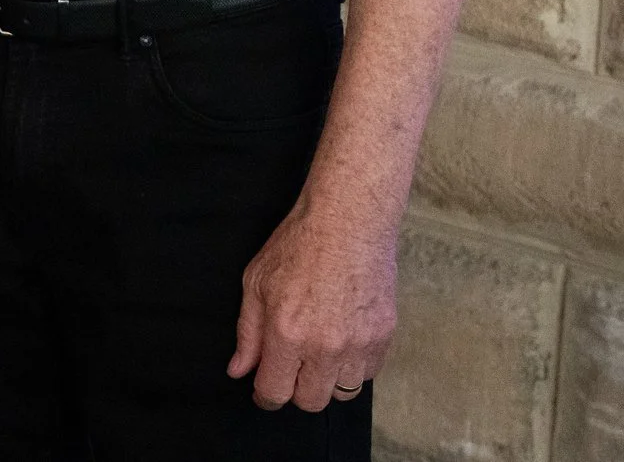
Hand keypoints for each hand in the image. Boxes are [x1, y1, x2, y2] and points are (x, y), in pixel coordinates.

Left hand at [228, 197, 398, 410]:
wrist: (349, 222)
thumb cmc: (298, 245)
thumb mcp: (256, 282)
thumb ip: (248, 333)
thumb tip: (239, 370)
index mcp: (288, 334)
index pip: (275, 392)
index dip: (264, 395)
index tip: (263, 388)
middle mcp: (325, 347)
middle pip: (310, 402)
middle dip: (295, 390)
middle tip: (291, 366)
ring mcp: (359, 344)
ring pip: (342, 392)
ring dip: (326, 379)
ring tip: (318, 351)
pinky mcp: (384, 336)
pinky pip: (368, 373)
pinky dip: (353, 365)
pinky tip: (342, 340)